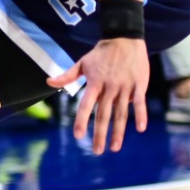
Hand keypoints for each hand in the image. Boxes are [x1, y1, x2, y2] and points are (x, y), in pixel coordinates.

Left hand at [48, 37, 148, 153]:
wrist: (124, 38)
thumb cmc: (101, 53)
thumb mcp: (82, 63)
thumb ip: (67, 76)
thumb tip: (48, 82)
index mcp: (95, 83)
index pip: (86, 105)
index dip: (81, 120)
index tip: (78, 136)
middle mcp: (110, 87)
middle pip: (104, 115)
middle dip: (100, 134)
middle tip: (97, 151)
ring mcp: (125, 87)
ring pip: (122, 113)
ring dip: (118, 131)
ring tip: (114, 147)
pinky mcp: (139, 85)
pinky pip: (140, 102)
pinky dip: (140, 115)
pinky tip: (140, 129)